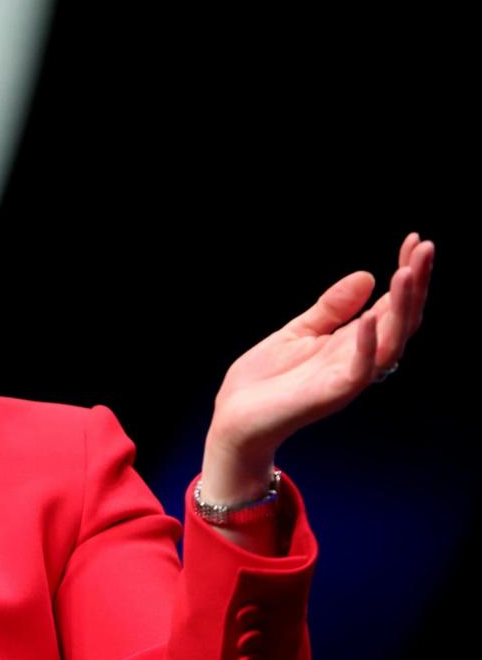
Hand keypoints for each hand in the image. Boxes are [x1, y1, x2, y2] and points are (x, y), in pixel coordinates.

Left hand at [206, 231, 434, 466]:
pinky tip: (368, 316)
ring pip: (390, 342)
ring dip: (401, 308)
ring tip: (405, 273)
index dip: (406, 275)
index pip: (391, 305)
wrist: (235, 419)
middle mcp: (358, 359)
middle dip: (415, 285)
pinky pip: (359, 370)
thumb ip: (331, 308)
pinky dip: (365, 344)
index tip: (413, 241)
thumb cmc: (266, 380)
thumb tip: (367, 276)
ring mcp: (348, 377)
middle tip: (424, 249)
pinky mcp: (332, 395)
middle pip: (400, 320)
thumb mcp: (298, 332)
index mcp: (352, 343)